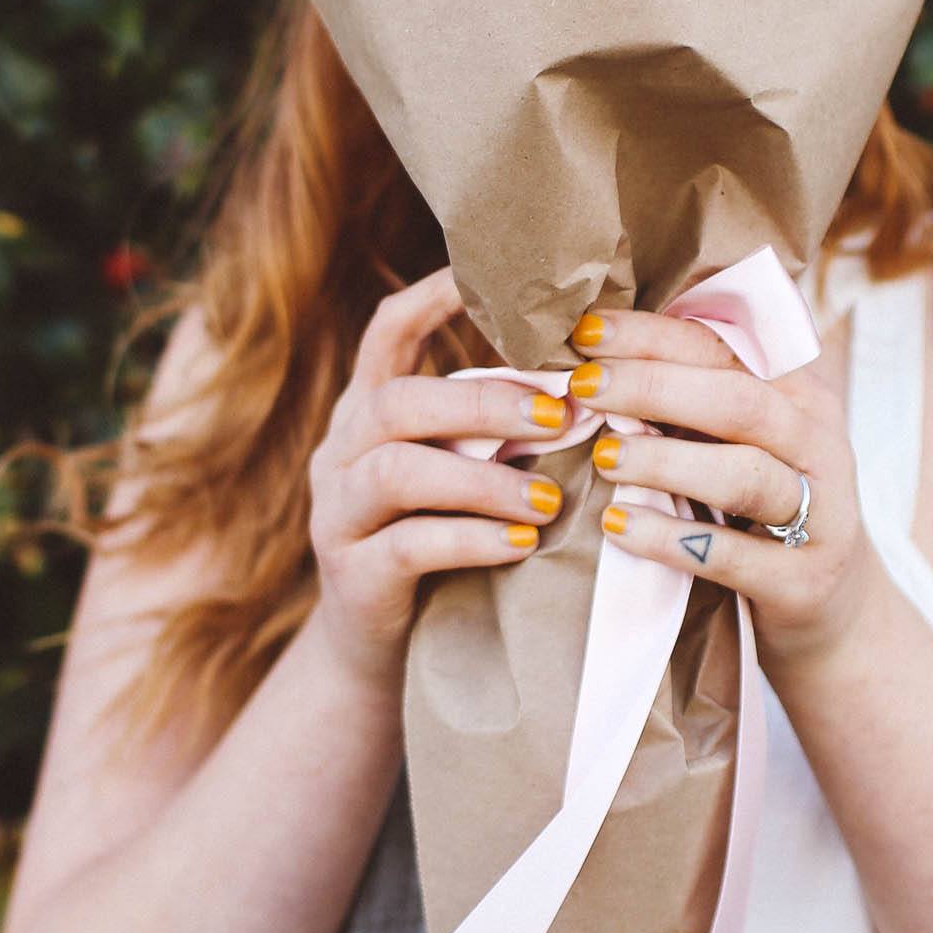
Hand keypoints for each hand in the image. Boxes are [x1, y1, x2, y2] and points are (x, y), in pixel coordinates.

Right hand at [309, 267, 574, 687]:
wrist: (379, 656)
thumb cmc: (442, 548)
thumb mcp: (458, 477)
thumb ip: (493, 431)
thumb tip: (594, 383)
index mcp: (370, 412)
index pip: (388, 331)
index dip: (435, 296)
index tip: (492, 277)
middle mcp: (342, 451)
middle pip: (399, 402)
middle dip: (485, 402)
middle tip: (564, 414)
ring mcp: (338, 513)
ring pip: (398, 472)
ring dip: (485, 478)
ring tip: (549, 499)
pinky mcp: (352, 574)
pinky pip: (406, 545)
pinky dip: (470, 540)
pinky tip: (521, 547)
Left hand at [566, 306, 880, 669]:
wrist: (833, 605)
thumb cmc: (763, 506)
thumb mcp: (744, 442)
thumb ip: (692, 402)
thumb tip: (595, 361)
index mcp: (799, 396)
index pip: (725, 348)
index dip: (655, 336)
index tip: (588, 334)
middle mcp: (818, 445)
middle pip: (738, 402)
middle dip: (654, 387)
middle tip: (585, 388)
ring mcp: (820, 515)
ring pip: (744, 475)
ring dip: (666, 460)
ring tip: (604, 457)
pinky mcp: (802, 580)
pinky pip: (732, 556)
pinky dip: (671, 540)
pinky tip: (619, 527)